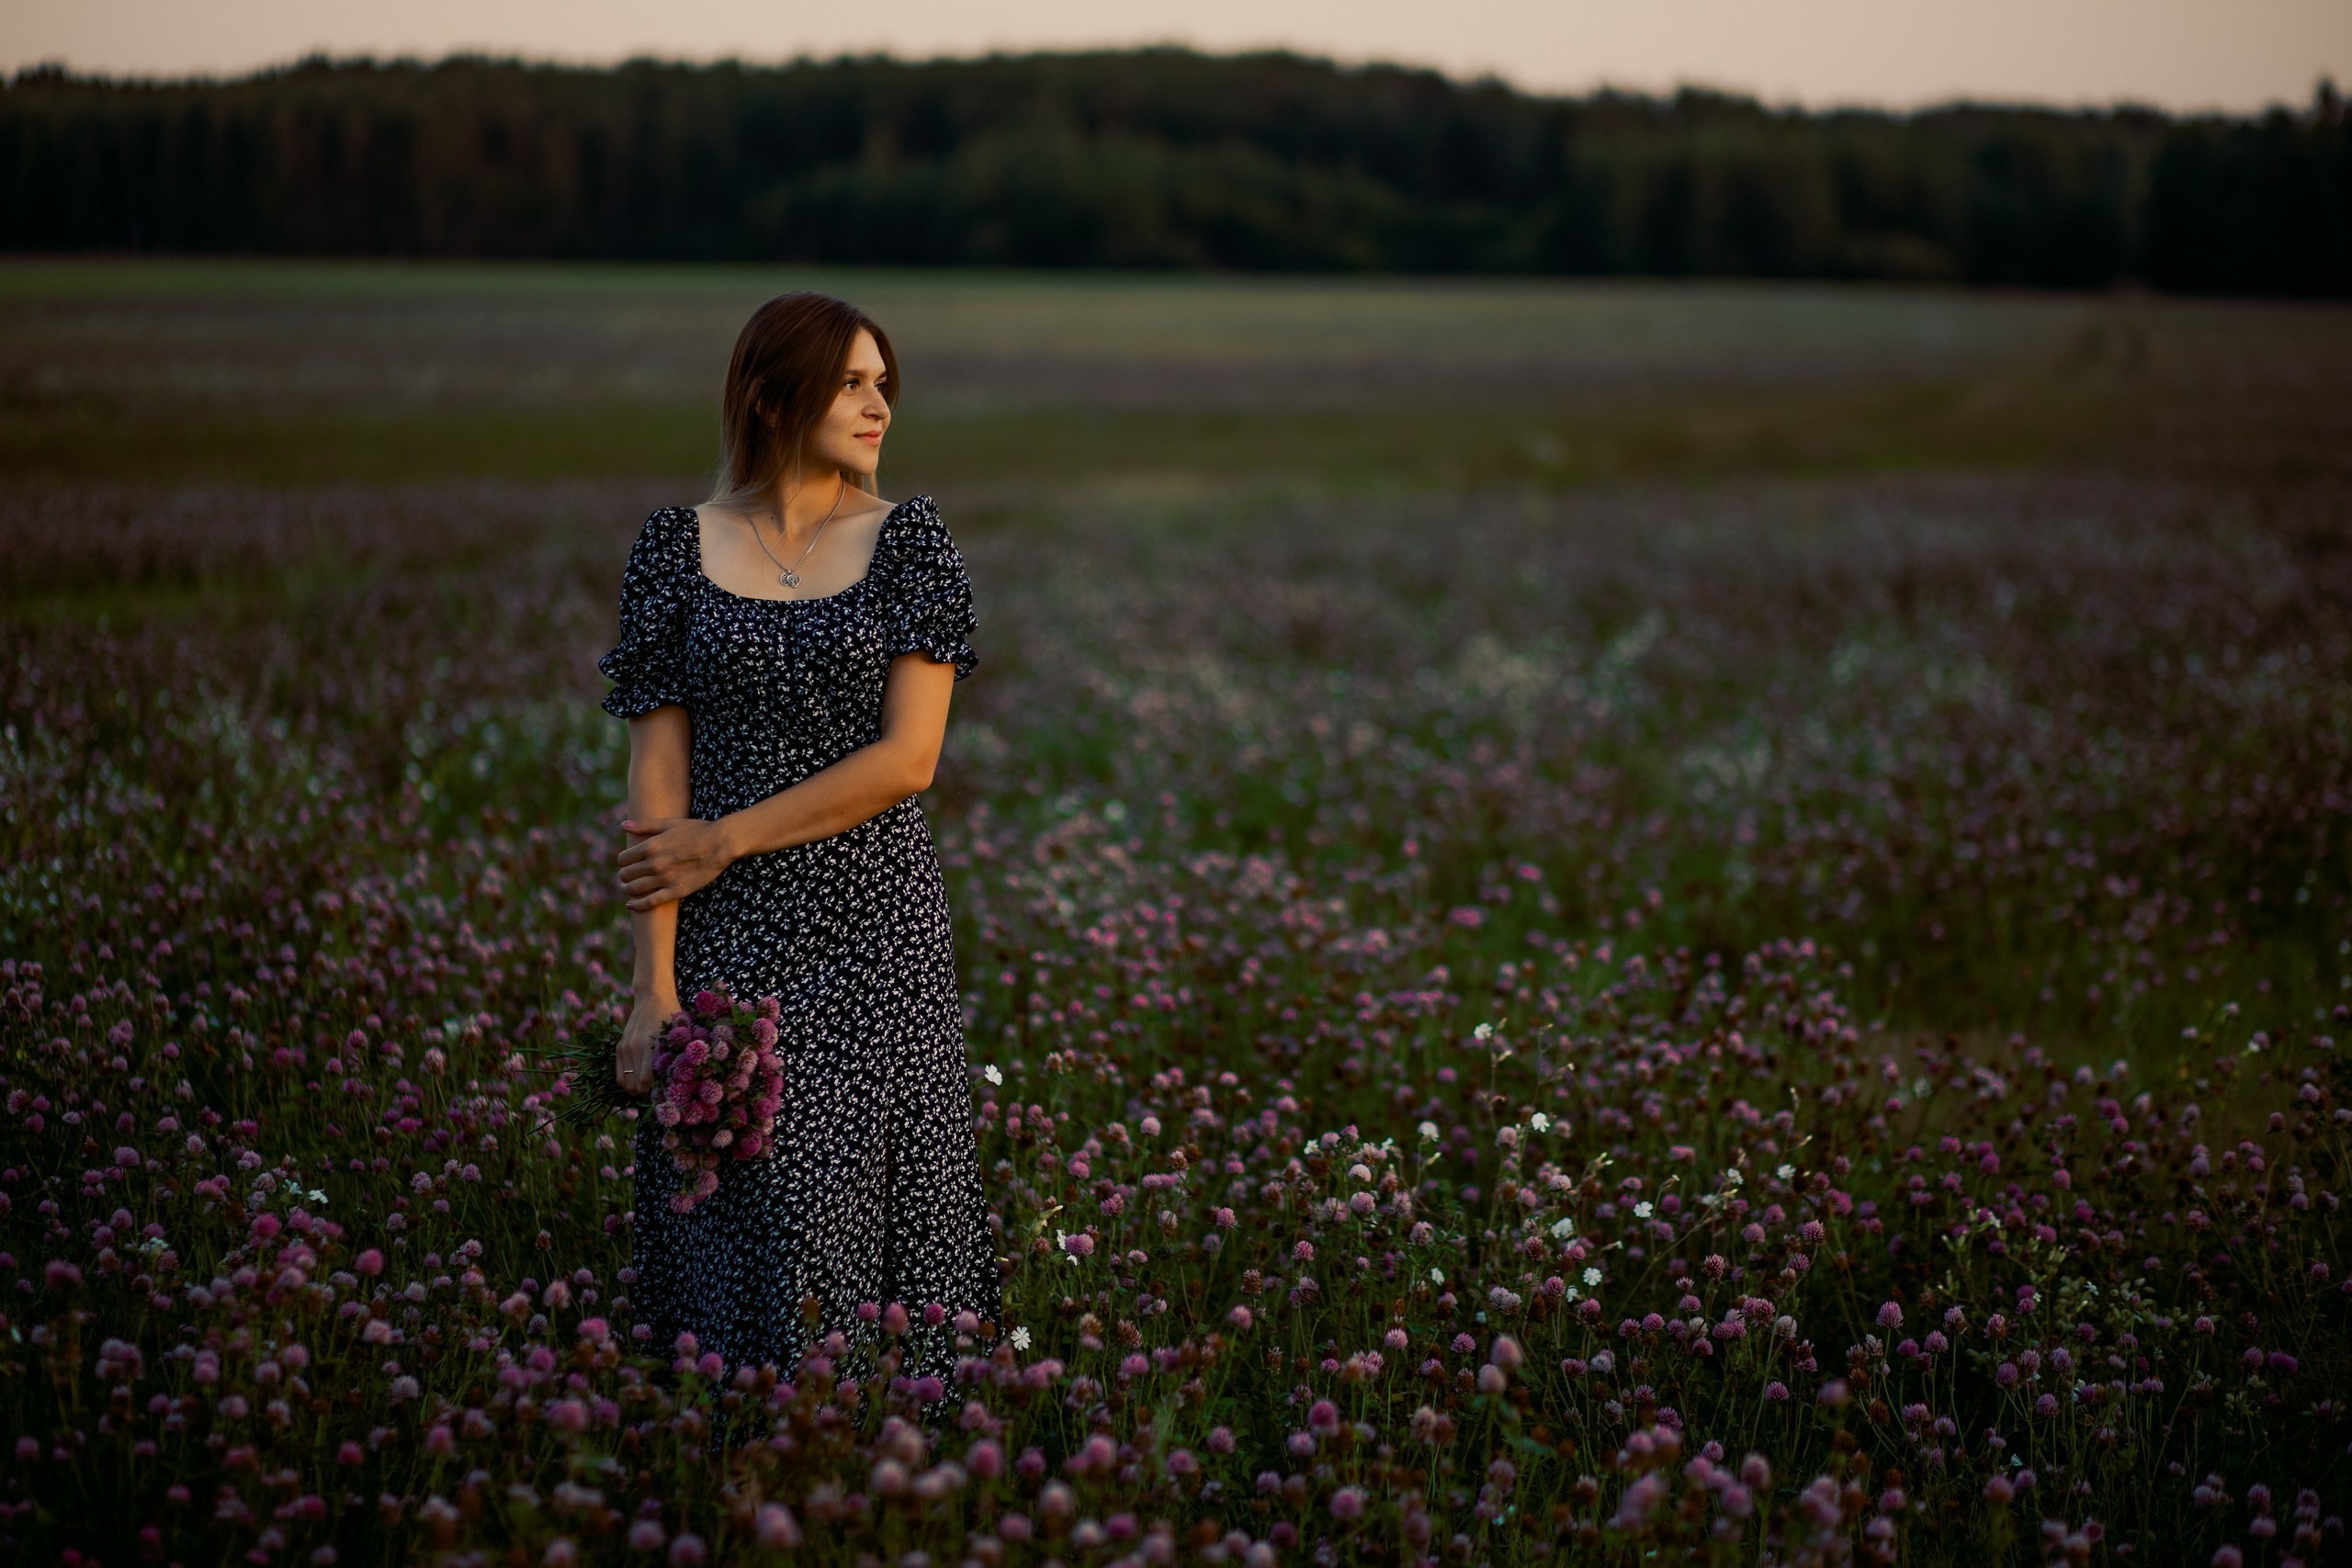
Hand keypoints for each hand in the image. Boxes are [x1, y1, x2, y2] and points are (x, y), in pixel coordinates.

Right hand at [615, 993, 676, 1097]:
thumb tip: (681, 1080)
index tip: (665, 1095)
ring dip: (635, 1090)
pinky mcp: (619, 1047)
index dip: (654, 1093)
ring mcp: (624, 1048)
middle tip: (658, 1094)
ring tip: (649, 1090)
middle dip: (645, 1094)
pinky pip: (618, 1074)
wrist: (652, 998)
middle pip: (634, 1085)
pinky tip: (639, 1082)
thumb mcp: (677, 1034)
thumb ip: (676, 1055)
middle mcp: (633, 1048)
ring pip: (624, 1082)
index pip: (645, 1081)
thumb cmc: (671, 1016)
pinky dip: (627, 1082)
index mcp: (649, 1046)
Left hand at [617, 816, 734, 909]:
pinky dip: (638, 905)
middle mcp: (655, 864)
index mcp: (651, 846)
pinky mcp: (676, 891)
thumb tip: (622, 826)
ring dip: (627, 889)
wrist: (720, 844)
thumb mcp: (669, 823)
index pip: (623, 859)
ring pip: (634, 889)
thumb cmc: (696, 830)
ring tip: (627, 889)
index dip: (622, 861)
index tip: (627, 862)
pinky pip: (650, 902)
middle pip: (626, 874)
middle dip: (624, 875)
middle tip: (626, 876)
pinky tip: (631, 904)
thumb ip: (644, 825)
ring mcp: (665, 879)